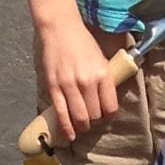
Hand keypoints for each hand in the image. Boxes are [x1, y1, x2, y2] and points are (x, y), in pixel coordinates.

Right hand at [37, 14, 122, 143]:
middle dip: (94, 122)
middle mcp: (87, 82)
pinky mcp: (54, 88)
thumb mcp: (100, 59)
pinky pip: (62, 114)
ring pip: (79, 118)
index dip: (108, 116)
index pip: (110, 107)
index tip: (104, 116)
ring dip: (82, 127)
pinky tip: (70, 135)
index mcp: (102, 74)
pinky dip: (67, 128)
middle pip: (95, 115)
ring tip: (81, 127)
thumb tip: (106, 100)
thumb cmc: (82, 42)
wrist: (60, 28)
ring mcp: (69, 86)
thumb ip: (104, 79)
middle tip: (92, 120)